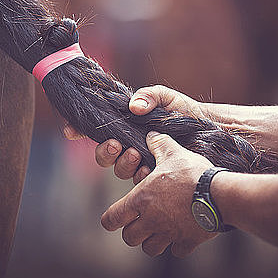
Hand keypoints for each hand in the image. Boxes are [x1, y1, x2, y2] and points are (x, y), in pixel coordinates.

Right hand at [63, 85, 205, 182]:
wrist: (207, 131)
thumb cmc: (184, 112)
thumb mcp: (164, 97)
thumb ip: (148, 96)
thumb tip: (134, 107)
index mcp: (125, 125)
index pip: (95, 129)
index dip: (78, 130)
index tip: (70, 130)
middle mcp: (128, 144)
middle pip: (103, 155)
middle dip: (104, 151)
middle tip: (116, 144)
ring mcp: (140, 162)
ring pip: (119, 169)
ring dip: (123, 163)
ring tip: (136, 153)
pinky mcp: (153, 176)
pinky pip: (139, 181)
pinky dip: (141, 175)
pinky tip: (149, 169)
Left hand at [100, 131, 217, 256]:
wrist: (220, 194)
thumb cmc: (193, 173)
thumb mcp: (173, 153)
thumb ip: (159, 144)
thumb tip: (150, 135)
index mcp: (141, 199)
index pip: (111, 219)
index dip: (111, 219)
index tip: (116, 217)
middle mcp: (151, 220)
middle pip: (129, 238)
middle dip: (133, 231)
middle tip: (142, 221)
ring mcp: (169, 233)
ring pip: (150, 249)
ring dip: (152, 241)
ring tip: (160, 228)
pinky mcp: (187, 242)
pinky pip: (176, 251)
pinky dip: (177, 245)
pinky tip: (182, 233)